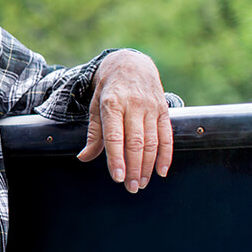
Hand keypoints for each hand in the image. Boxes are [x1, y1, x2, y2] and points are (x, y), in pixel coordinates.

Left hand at [76, 50, 172, 192]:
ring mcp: (151, 107)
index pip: (114, 136)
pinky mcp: (164, 110)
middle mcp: (133, 105)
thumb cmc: (109, 89)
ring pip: (152, 142)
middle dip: (133, 168)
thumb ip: (94, 134)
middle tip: (131, 187)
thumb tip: (83, 157)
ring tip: (142, 182)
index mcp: (111, 103)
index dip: (116, 158)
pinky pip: (167, 135)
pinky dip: (166, 155)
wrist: (130, 63)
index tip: (117, 177)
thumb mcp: (95, 106)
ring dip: (148, 166)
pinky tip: (161, 171)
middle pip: (135, 142)